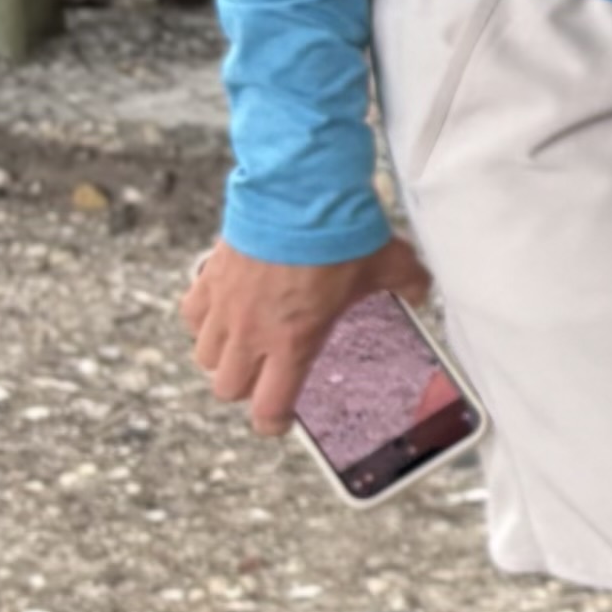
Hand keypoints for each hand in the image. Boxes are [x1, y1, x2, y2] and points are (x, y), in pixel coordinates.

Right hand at [182, 237, 426, 441]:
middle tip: (265, 374)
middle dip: (246, 388)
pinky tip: (225, 308)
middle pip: (227, 388)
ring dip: (222, 356)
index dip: (273, 421)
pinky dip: (204, 318)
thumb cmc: (341, 233)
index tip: (280, 419)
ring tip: (244, 343)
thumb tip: (420, 292)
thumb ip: (408, 285)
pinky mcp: (209, 277)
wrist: (298, 190)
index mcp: (294, 342)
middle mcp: (253, 332)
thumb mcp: (389, 264)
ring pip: (204, 355)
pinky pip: (191, 314)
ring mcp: (225, 306)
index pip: (269, 407)